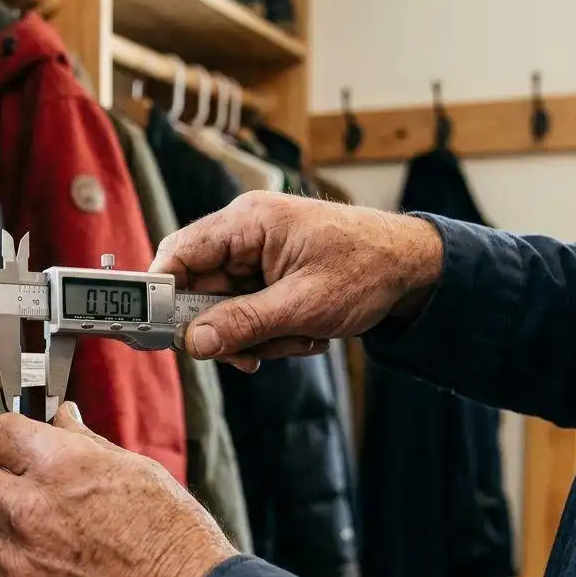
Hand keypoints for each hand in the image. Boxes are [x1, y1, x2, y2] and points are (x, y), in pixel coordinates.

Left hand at [0, 404, 236, 576]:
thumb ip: (86, 444)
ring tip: (11, 541)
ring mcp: (17, 564)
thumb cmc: (176, 543)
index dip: (2, 440)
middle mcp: (29, 511)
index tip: (9, 451)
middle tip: (1, 492)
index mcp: (60, 466)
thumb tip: (61, 418)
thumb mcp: (138, 473)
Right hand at [151, 191, 442, 370]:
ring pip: (222, 308)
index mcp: (248, 222)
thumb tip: (193, 343)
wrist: (413, 268)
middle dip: (224, 328)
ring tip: (299, 337)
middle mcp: (244, 233)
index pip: (179, 252)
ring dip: (255, 335)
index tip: (161, 331)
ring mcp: (255, 255)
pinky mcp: (267, 274)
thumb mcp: (304, 305)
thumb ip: (244, 323)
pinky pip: (246, 311)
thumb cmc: (367, 270)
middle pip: (197, 289)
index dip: (162, 292)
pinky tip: (302, 334)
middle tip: (251, 354)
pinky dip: (269, 331)